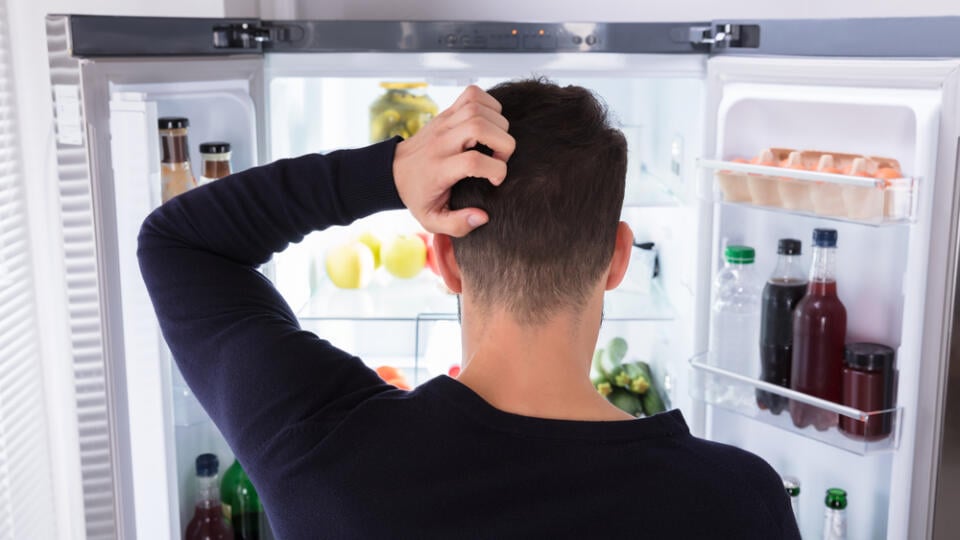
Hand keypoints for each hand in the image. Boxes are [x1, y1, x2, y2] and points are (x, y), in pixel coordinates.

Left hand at [393, 85, 514, 236]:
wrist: (393, 172)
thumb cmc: (418, 196)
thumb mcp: (432, 220)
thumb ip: (457, 225)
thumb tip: (482, 217)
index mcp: (438, 169)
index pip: (472, 161)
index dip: (495, 170)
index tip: (495, 181)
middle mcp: (441, 142)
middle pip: (479, 126)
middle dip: (502, 143)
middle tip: (499, 158)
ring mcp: (443, 123)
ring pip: (478, 108)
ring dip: (498, 123)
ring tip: (495, 143)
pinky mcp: (446, 112)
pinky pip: (473, 94)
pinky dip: (489, 104)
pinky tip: (490, 123)